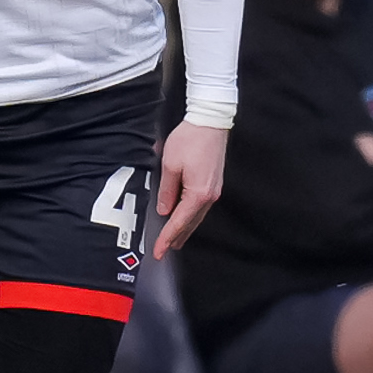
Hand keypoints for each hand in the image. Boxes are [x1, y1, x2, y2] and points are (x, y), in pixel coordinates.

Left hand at [150, 121, 227, 257]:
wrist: (210, 121)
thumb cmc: (190, 139)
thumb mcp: (170, 165)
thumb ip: (167, 191)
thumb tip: (164, 210)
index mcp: (198, 194)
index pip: (179, 222)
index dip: (167, 238)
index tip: (159, 251)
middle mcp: (209, 195)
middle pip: (191, 224)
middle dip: (177, 238)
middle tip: (164, 251)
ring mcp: (214, 190)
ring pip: (196, 216)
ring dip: (184, 229)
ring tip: (173, 239)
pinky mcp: (213, 183)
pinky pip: (200, 206)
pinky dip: (190, 216)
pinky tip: (184, 218)